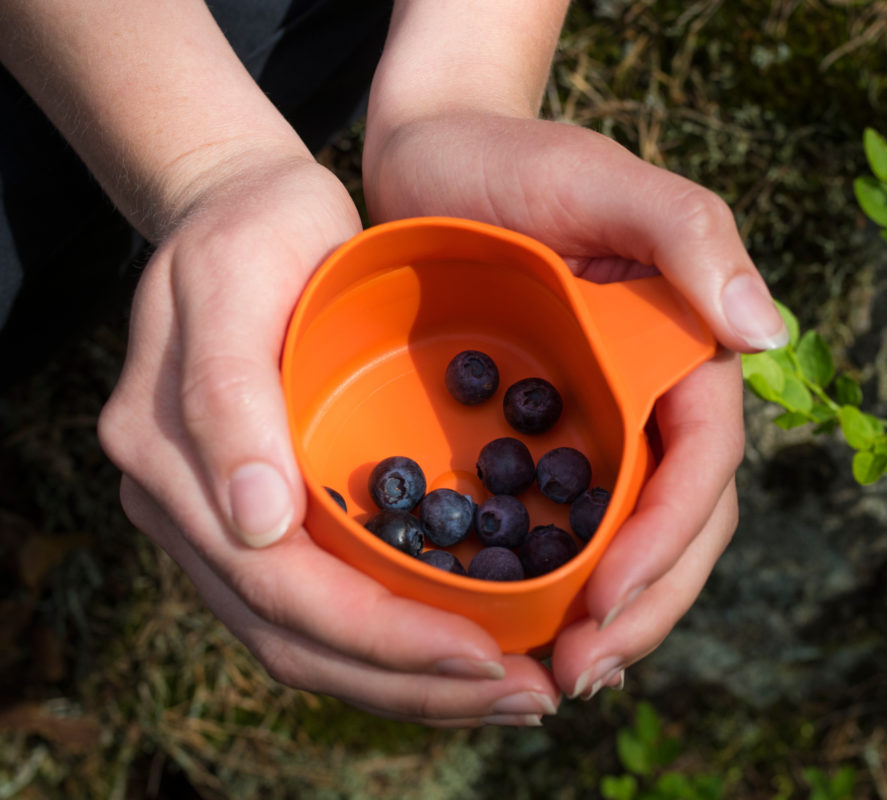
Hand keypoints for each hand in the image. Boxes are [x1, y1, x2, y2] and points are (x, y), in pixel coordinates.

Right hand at [98, 152, 561, 725]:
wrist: (241, 211)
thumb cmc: (248, 234)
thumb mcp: (232, 282)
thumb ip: (227, 399)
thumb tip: (253, 526)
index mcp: (173, 463)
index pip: (280, 587)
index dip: (380, 635)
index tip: (481, 652)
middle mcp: (193, 513)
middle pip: (300, 641)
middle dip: (413, 682)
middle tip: (525, 696)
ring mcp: (226, 523)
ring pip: (313, 645)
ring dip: (413, 683)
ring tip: (514, 692)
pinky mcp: (269, 516)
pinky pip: (327, 608)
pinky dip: (398, 644)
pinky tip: (470, 652)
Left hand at [364, 113, 779, 698]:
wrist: (433, 159)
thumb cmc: (518, 160)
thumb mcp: (607, 182)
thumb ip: (692, 237)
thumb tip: (769, 335)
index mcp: (688, 353)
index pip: (702, 464)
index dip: (667, 541)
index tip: (607, 602)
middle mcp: (655, 400)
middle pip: (680, 524)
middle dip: (642, 606)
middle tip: (580, 674)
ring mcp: (603, 425)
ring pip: (632, 541)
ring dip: (611, 617)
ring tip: (561, 676)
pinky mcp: (545, 439)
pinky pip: (569, 525)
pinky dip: (561, 585)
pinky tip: (533, 631)